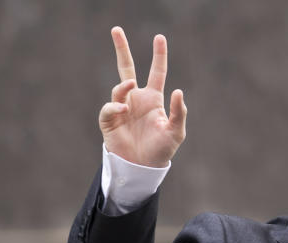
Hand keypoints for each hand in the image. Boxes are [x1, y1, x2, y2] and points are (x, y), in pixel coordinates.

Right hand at [99, 27, 186, 166]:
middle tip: (116, 30)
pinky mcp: (110, 120)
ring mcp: (122, 108)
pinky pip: (109, 108)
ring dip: (124, 84)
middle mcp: (136, 99)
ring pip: (119, 87)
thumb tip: (178, 91)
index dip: (158, 56)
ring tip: (130, 84)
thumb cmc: (161, 150)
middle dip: (122, 49)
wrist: (143, 168)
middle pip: (127, 68)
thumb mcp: (176, 132)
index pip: (157, 72)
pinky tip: (123, 109)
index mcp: (153, 99)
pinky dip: (115, 105)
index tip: (159, 37)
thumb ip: (178, 113)